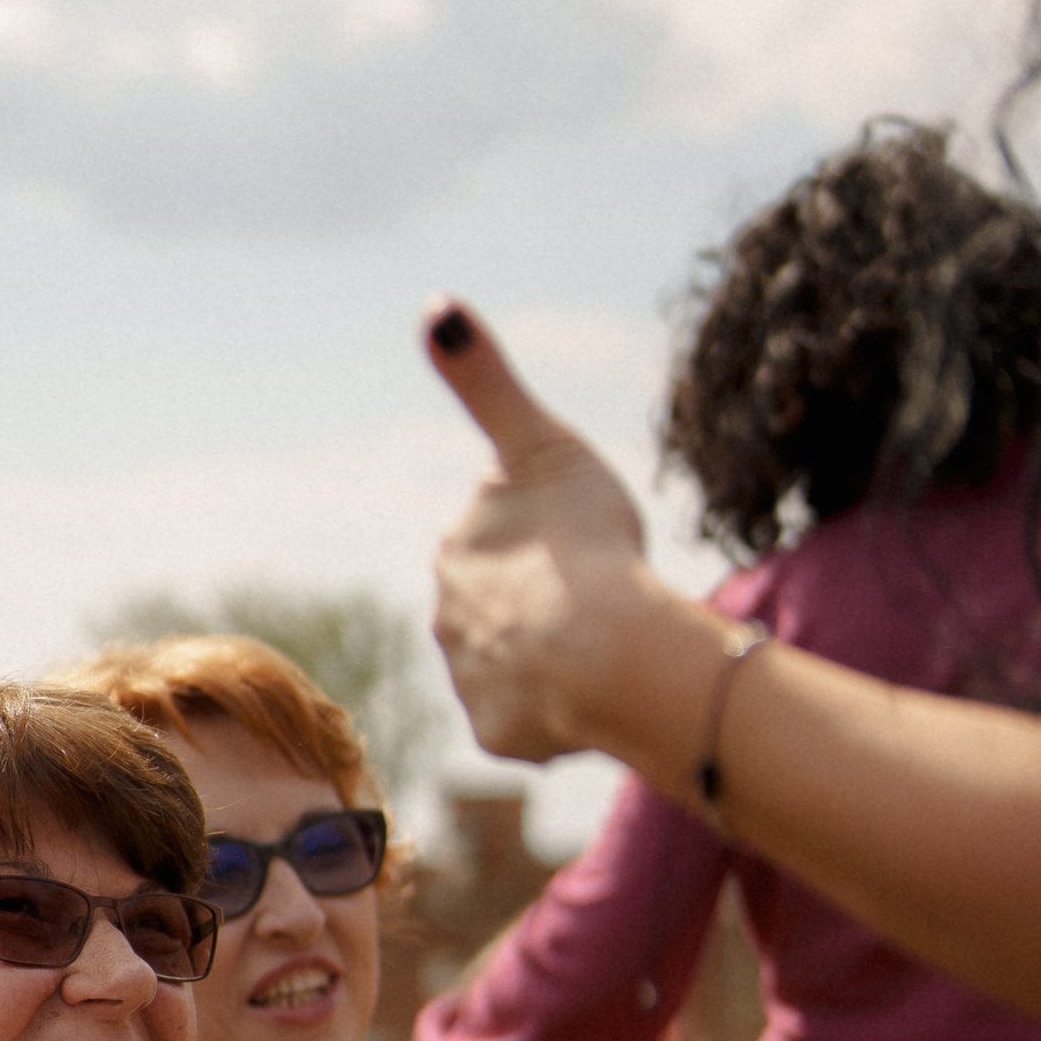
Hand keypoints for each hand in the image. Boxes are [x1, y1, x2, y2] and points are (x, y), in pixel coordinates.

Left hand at [424, 301, 681, 763]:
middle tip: (598, 601)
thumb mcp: (539, 442)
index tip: (584, 548)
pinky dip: (562, 711)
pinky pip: (533, 720)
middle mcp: (448, 618)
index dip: (555, 541)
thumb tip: (436, 306)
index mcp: (457, 550)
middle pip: (509, 607)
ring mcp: (471, 681)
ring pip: (520, 665)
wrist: (605, 657)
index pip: (506, 540)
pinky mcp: (496, 735)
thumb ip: (486, 381)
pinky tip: (591, 696)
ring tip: (598, 652)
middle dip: (549, 605)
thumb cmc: (585, 544)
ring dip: (556, 660)